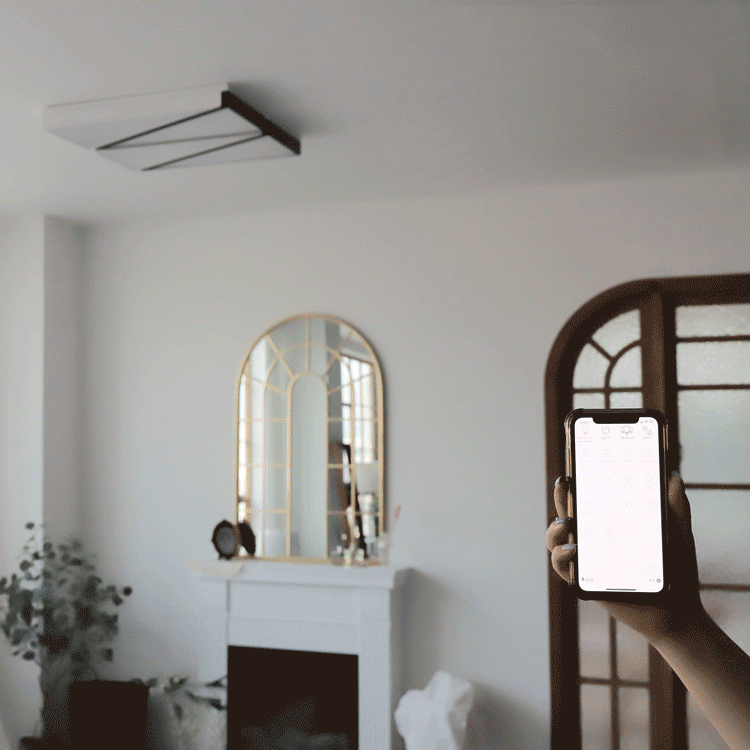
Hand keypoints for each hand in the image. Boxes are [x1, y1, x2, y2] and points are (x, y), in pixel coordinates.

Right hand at [546, 473, 704, 644]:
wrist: (679, 612)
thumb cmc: (677, 571)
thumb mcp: (677, 534)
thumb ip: (676, 506)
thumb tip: (673, 476)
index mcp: (611, 524)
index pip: (589, 498)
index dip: (579, 483)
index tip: (577, 467)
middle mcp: (594, 540)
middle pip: (568, 513)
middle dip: (561, 496)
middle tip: (565, 484)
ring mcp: (587, 560)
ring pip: (556, 539)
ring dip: (554, 528)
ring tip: (565, 523)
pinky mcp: (584, 582)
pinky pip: (562, 567)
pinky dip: (560, 556)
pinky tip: (572, 550)